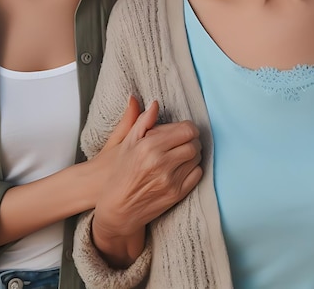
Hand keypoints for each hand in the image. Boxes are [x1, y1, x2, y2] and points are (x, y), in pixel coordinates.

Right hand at [92, 100, 201, 266]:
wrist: (116, 209)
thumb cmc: (118, 173)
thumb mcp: (124, 143)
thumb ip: (140, 121)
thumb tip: (154, 104)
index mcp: (148, 146)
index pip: (186, 130)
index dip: (187, 127)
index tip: (182, 129)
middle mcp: (161, 163)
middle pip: (194, 144)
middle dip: (191, 139)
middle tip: (183, 141)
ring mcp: (170, 181)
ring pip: (197, 159)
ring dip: (192, 153)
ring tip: (180, 154)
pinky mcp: (176, 195)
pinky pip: (197, 175)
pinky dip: (193, 168)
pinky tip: (181, 168)